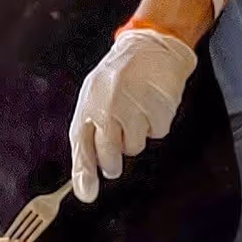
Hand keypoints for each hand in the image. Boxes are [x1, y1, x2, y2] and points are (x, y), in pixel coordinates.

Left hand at [68, 28, 196, 202]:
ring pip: (135, 148)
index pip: (82, 148)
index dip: (84, 174)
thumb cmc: (118, 75)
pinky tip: (152, 103)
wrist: (152, 46)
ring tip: (137, 108)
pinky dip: (156, 124)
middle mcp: (109, 109)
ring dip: (137, 135)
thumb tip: (85, 188)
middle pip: (110, 157)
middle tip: (121, 138)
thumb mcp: (93, 98)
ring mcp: (135, 109)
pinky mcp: (159, 109)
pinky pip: (157, 134)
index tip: (88, 195)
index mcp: (89, 105)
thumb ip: (87, 140)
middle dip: (113, 160)